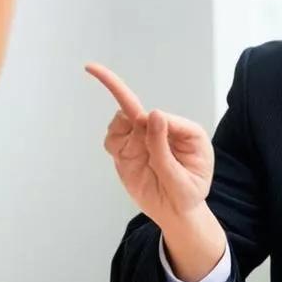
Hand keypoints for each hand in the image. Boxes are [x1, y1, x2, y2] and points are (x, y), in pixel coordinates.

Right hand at [86, 62, 213, 228]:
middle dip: (116, 88)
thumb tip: (153, 114)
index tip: (146, 126)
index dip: (152, 124)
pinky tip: (123, 154)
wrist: (176, 213)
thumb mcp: (182, 179)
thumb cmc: (188, 194)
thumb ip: (163, 148)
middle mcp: (162, 129)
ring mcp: (143, 138)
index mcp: (186, 133)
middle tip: (93, 68)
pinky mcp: (127, 150)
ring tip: (134, 158)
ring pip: (121, 120)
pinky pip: (112, 138)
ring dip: (119, 130)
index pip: (164, 118)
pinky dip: (113, 141)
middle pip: (135, 106)